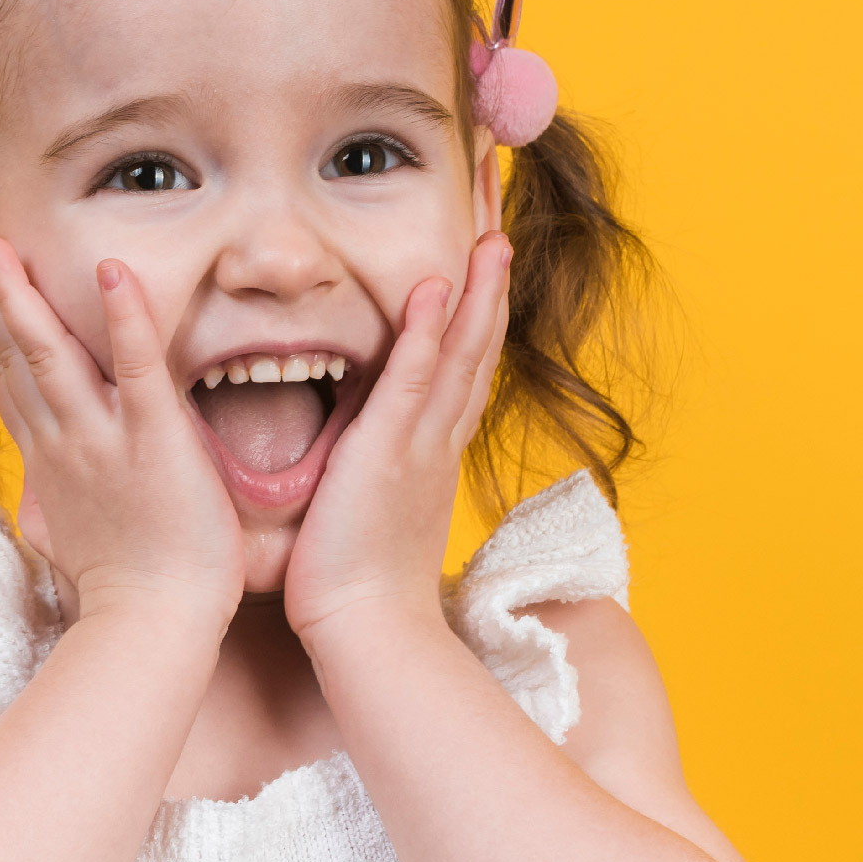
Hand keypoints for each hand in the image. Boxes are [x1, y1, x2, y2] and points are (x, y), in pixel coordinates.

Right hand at [0, 225, 244, 629]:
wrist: (154, 625)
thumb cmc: (129, 589)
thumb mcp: (76, 535)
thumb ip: (59, 501)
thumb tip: (41, 500)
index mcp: (52, 459)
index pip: (11, 379)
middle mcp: (65, 440)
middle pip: (16, 354)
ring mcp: (104, 438)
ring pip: (51, 352)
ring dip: (21, 293)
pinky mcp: (155, 439)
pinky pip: (137, 368)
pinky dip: (124, 318)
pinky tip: (111, 271)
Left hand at [284, 231, 512, 648]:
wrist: (367, 633)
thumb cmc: (359, 587)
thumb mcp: (374, 515)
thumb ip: (375, 477)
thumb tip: (361, 462)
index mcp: (434, 454)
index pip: (463, 372)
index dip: (479, 319)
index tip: (486, 269)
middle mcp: (438, 442)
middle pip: (478, 351)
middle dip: (492, 288)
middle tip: (502, 228)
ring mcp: (420, 446)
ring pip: (460, 355)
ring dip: (478, 293)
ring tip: (492, 236)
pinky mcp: (388, 454)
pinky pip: (412, 380)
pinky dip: (426, 332)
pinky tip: (435, 286)